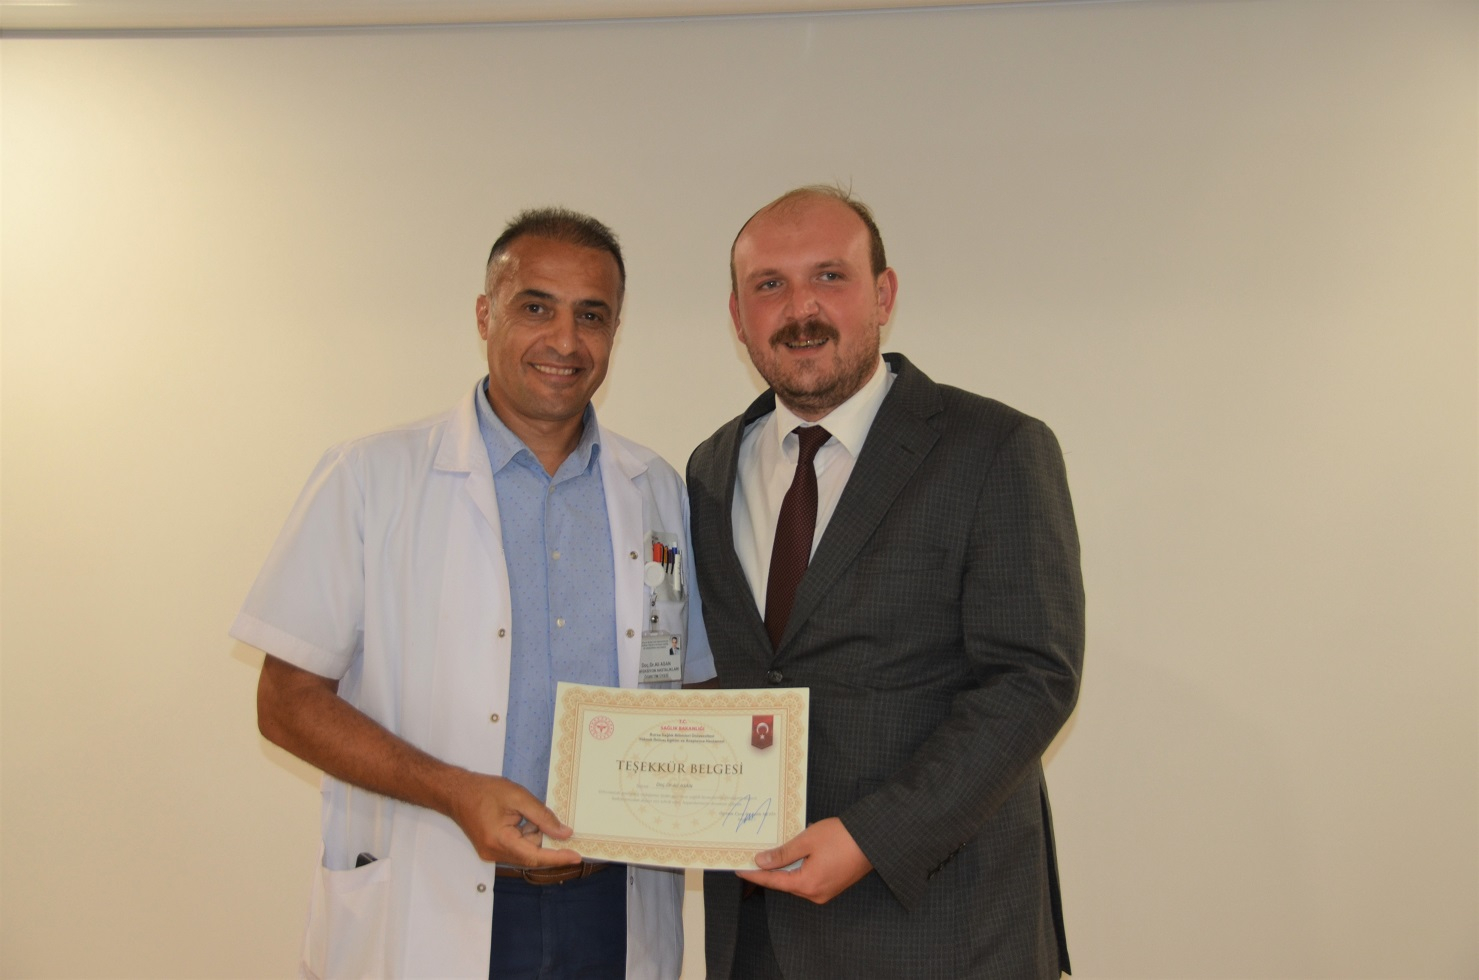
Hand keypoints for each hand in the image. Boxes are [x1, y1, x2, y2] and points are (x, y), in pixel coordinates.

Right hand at [447, 771, 579, 867]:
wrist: (456, 792)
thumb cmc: (484, 791)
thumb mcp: (518, 797)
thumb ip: (542, 816)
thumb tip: (564, 833)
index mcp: (500, 841)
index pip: (535, 856)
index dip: (558, 858)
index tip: (577, 857)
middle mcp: (494, 853)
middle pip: (530, 855)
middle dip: (544, 840)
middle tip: (556, 824)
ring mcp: (490, 853)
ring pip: (524, 851)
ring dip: (533, 836)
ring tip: (525, 814)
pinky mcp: (491, 849)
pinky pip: (515, 848)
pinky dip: (524, 836)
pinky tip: (521, 819)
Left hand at [735, 817, 871, 904]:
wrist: (873, 839)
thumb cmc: (842, 837)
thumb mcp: (807, 841)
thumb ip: (782, 853)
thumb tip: (761, 862)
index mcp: (807, 885)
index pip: (773, 882)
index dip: (754, 875)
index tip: (739, 869)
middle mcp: (816, 894)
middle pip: (785, 883)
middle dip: (769, 871)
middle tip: (753, 857)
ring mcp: (826, 892)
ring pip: (797, 881)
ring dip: (785, 868)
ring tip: (772, 853)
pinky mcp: (833, 886)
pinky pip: (809, 879)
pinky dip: (799, 869)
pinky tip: (794, 855)